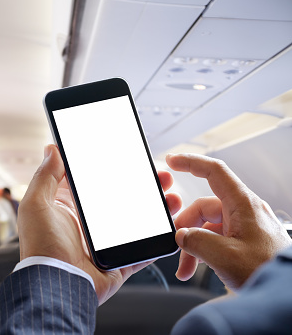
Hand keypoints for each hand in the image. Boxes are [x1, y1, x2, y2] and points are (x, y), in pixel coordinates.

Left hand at [18, 144, 181, 304]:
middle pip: (121, 198)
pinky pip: (144, 249)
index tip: (128, 154)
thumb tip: (52, 149)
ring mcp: (106, 243)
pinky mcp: (119, 262)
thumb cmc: (41, 247)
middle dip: (142, 185)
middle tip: (160, 174)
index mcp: (69, 207)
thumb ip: (45, 176)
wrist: (56, 287)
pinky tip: (171, 223)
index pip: (93, 181)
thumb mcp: (36, 205)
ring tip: (170, 196)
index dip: (110, 167)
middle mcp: (88, 223)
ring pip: (137, 220)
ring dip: (155, 207)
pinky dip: (158, 238)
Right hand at [167, 153, 291, 289]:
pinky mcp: (244, 241)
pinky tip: (197, 266)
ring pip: (207, 226)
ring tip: (186, 267)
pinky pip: (216, 238)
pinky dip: (203, 251)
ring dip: (193, 245)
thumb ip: (196, 241)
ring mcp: (244, 227)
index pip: (214, 172)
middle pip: (203, 207)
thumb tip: (182, 235)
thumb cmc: (267, 270)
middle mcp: (244, 212)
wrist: (287, 292)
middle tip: (178, 247)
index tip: (172, 161)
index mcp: (243, 205)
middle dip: (186, 228)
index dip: (191, 162)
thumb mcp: (224, 256)